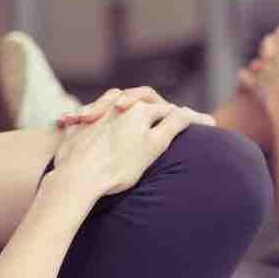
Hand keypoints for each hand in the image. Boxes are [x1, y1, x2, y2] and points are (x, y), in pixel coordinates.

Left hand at [51, 100, 200, 196]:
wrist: (77, 178)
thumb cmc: (119, 166)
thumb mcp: (154, 145)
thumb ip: (173, 125)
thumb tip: (188, 112)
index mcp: (139, 110)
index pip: (168, 110)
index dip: (185, 117)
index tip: (205, 125)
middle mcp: (116, 106)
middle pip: (139, 98)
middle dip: (153, 103)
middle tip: (164, 111)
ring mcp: (92, 115)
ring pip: (111, 101)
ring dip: (120, 103)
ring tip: (124, 111)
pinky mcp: (73, 126)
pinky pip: (86, 114)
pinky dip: (93, 115)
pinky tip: (91, 123)